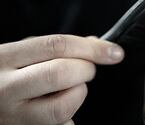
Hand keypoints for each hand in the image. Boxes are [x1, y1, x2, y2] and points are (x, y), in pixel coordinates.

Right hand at [0, 34, 123, 124]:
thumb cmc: (6, 73)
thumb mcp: (21, 52)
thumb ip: (56, 47)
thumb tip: (97, 45)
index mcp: (6, 57)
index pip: (57, 46)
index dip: (93, 48)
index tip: (115, 53)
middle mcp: (5, 87)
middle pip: (60, 74)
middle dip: (86, 70)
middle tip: (87, 70)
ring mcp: (12, 116)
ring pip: (61, 107)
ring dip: (78, 94)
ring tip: (71, 89)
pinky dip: (70, 117)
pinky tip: (60, 106)